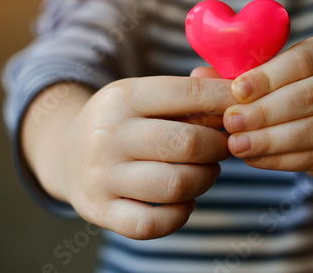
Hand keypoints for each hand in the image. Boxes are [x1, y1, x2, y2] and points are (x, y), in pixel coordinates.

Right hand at [35, 76, 235, 239]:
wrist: (67, 152)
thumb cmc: (124, 122)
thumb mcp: (145, 95)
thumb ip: (191, 90)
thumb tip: (235, 90)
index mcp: (123, 97)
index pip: (188, 94)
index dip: (226, 100)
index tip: (246, 107)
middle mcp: (108, 135)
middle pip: (187, 143)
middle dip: (219, 146)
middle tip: (223, 146)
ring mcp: (101, 176)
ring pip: (176, 185)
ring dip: (205, 179)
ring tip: (206, 171)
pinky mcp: (99, 211)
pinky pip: (154, 223)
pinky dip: (180, 215)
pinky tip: (184, 201)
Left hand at [221, 37, 312, 177]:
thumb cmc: (302, 83)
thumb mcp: (282, 68)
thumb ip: (243, 71)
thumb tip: (199, 76)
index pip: (303, 61)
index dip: (268, 76)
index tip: (236, 91)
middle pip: (310, 97)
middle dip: (265, 112)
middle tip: (231, 123)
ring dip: (271, 140)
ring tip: (237, 145)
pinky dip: (282, 160)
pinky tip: (255, 158)